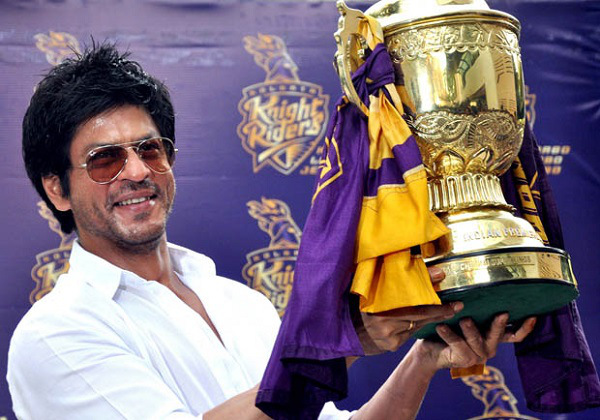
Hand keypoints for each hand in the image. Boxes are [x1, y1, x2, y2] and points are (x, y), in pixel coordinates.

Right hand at [356, 267, 462, 354]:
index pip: (415, 305)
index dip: (437, 305)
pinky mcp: (391, 345)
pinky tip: (415, 321)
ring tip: (443, 312)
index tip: (455, 303)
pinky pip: (409, 333)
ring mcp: (388, 335)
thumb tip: (439, 273)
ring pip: (416, 325)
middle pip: (419, 316)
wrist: (349, 328)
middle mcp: (384, 321)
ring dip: (428, 319)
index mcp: (380, 303)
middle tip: (458, 307)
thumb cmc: (366, 301)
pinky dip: (414, 326)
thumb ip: (409, 278)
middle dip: (440, 312)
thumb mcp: (381, 285)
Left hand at [415, 313, 536, 371]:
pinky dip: (449, 334)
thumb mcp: (461, 314)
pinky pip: (458, 344)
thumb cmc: (447, 327)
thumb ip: (471, 305)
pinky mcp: (463, 359)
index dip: (525, 328)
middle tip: (502, 314)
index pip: (514, 335)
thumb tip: (474, 280)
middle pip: (498, 336)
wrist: (429, 350)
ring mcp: (477, 355)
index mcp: (492, 336)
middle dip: (499, 325)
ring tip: (464, 319)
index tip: (533, 316)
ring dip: (471, 329)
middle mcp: (488, 347)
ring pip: (477, 340)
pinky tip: (441, 326)